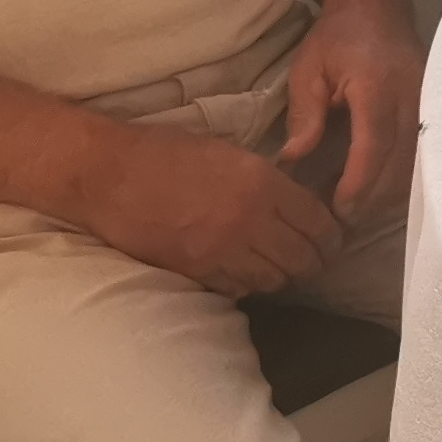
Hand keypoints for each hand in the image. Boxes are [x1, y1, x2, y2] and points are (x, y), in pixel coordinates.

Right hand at [74, 123, 345, 297]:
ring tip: (281, 269)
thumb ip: (267, 180)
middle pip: (304, 258)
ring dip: (282, 276)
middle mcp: (250, 220)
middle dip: (315, 262)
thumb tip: (295, 203)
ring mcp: (222, 250)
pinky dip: (248, 285)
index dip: (332, 236)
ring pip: (275, 279)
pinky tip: (246, 273)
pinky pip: (238, 289)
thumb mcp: (229, 153)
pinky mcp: (196, 270)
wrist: (107, 174)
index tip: (333, 240)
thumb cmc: (166, 153)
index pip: (319, 223)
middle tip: (314, 261)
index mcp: (262, 184)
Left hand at [277, 0, 425, 225]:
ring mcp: (428, 106)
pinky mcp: (432, 113)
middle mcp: (412, 99)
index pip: (375, 146)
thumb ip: (304, 115)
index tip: (338, 210)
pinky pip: (420, 156)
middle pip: (401, 164)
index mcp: (378, 87)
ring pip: (415, 166)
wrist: (378, 7)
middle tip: (341, 221)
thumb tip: (294, 161)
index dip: (359, 184)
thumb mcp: (308, 70)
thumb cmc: (338, 37)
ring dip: (386, 193)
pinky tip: (374, 186)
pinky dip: (397, 178)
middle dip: (373, 199)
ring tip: (354, 207)